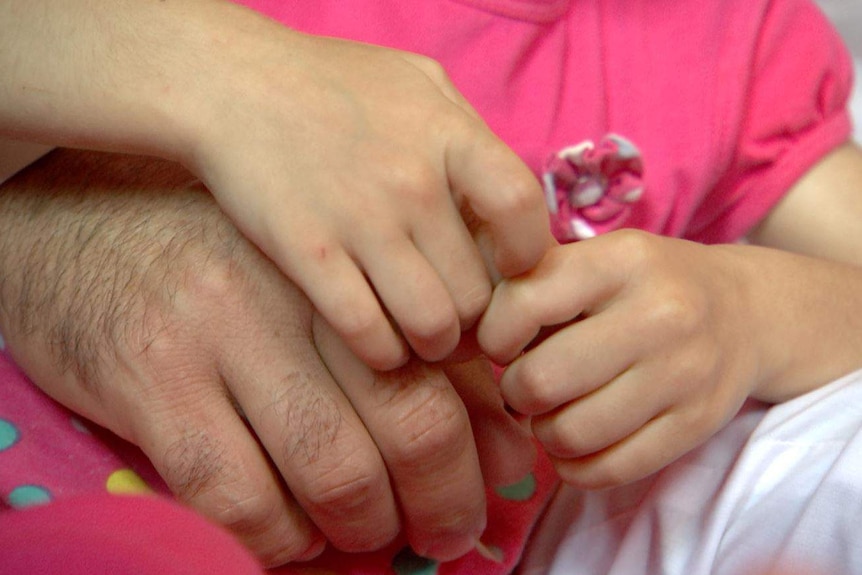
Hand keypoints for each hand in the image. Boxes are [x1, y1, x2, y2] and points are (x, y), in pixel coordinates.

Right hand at [0, 149, 534, 564]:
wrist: (84, 222)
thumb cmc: (224, 261)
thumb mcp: (322, 287)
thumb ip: (412, 358)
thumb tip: (501, 448)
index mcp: (356, 264)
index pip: (456, 368)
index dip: (484, 449)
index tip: (484, 492)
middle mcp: (303, 294)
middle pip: (413, 419)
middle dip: (443, 501)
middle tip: (443, 535)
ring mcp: (228, 333)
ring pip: (335, 466)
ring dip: (365, 528)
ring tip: (367, 536)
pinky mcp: (156, 379)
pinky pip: (241, 495)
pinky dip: (280, 539)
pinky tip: (291, 539)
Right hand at [1, 0, 551, 370]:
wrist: (233, 87)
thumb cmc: (332, 85)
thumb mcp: (416, 82)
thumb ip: (469, 133)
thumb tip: (508, 199)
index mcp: (448, 134)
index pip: (522, 211)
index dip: (527, 256)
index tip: (509, 269)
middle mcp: (412, 183)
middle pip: (478, 289)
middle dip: (477, 319)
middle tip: (461, 321)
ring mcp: (360, 222)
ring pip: (433, 325)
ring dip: (434, 344)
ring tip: (423, 336)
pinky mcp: (310, 256)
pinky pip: (370, 335)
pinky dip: (384, 354)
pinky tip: (378, 344)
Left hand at [478, 230, 760, 487]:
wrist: (748, 311)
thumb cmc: (645, 286)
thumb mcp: (596, 260)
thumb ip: (533, 285)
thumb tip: (464, 337)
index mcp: (619, 260)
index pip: (521, 304)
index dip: (493, 334)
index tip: (504, 342)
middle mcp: (658, 313)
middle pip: (539, 381)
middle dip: (516, 390)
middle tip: (526, 383)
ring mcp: (682, 373)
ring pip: (570, 433)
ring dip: (544, 431)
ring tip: (553, 412)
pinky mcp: (696, 424)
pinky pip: (608, 471)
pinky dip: (576, 466)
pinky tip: (577, 443)